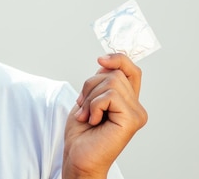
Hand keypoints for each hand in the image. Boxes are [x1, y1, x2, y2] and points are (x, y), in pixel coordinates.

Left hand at [63, 54, 147, 178]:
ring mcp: (137, 114)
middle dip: (90, 86)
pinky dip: (94, 105)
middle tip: (83, 106)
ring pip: (111, 82)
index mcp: (127, 100)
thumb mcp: (89, 98)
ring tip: (88, 115)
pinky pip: (110, 96)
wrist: (78, 157)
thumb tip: (105, 62)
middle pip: (114, 73)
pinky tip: (93, 121)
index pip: (131, 70)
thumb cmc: (81, 133)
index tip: (100, 60)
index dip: (118, 59)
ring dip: (90, 97)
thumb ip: (101, 82)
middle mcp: (136, 106)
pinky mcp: (132, 120)